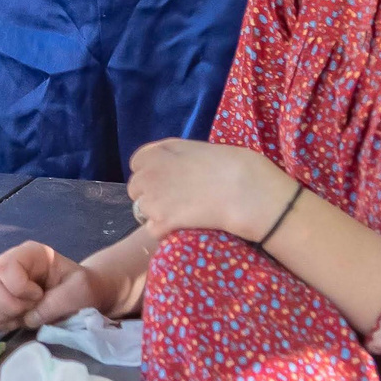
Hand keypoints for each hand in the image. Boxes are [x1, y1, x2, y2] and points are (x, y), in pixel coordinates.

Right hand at [0, 241, 119, 330]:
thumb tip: (29, 317)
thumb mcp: (80, 291)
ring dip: (0, 315)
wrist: (80, 297)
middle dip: (9, 306)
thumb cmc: (83, 289)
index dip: (18, 289)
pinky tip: (12, 321)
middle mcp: (7, 264)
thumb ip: (57, 302)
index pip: (4, 267)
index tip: (39, 296)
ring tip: (22, 315)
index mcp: (29, 254)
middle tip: (31, 309)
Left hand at [126, 139, 291, 240]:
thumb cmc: (233, 165)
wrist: (245, 190)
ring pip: (142, 210)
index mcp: (158, 152)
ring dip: (156, 214)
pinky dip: (165, 231)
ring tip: (180, 215)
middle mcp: (149, 173)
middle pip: (135, 189)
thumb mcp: (199, 148)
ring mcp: (153, 198)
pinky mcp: (161, 222)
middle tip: (173, 200)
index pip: (137, 163)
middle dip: (149, 194)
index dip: (150, 172)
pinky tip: (182, 228)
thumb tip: (175, 165)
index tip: (166, 179)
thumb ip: (178, 156)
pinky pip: (153, 230)